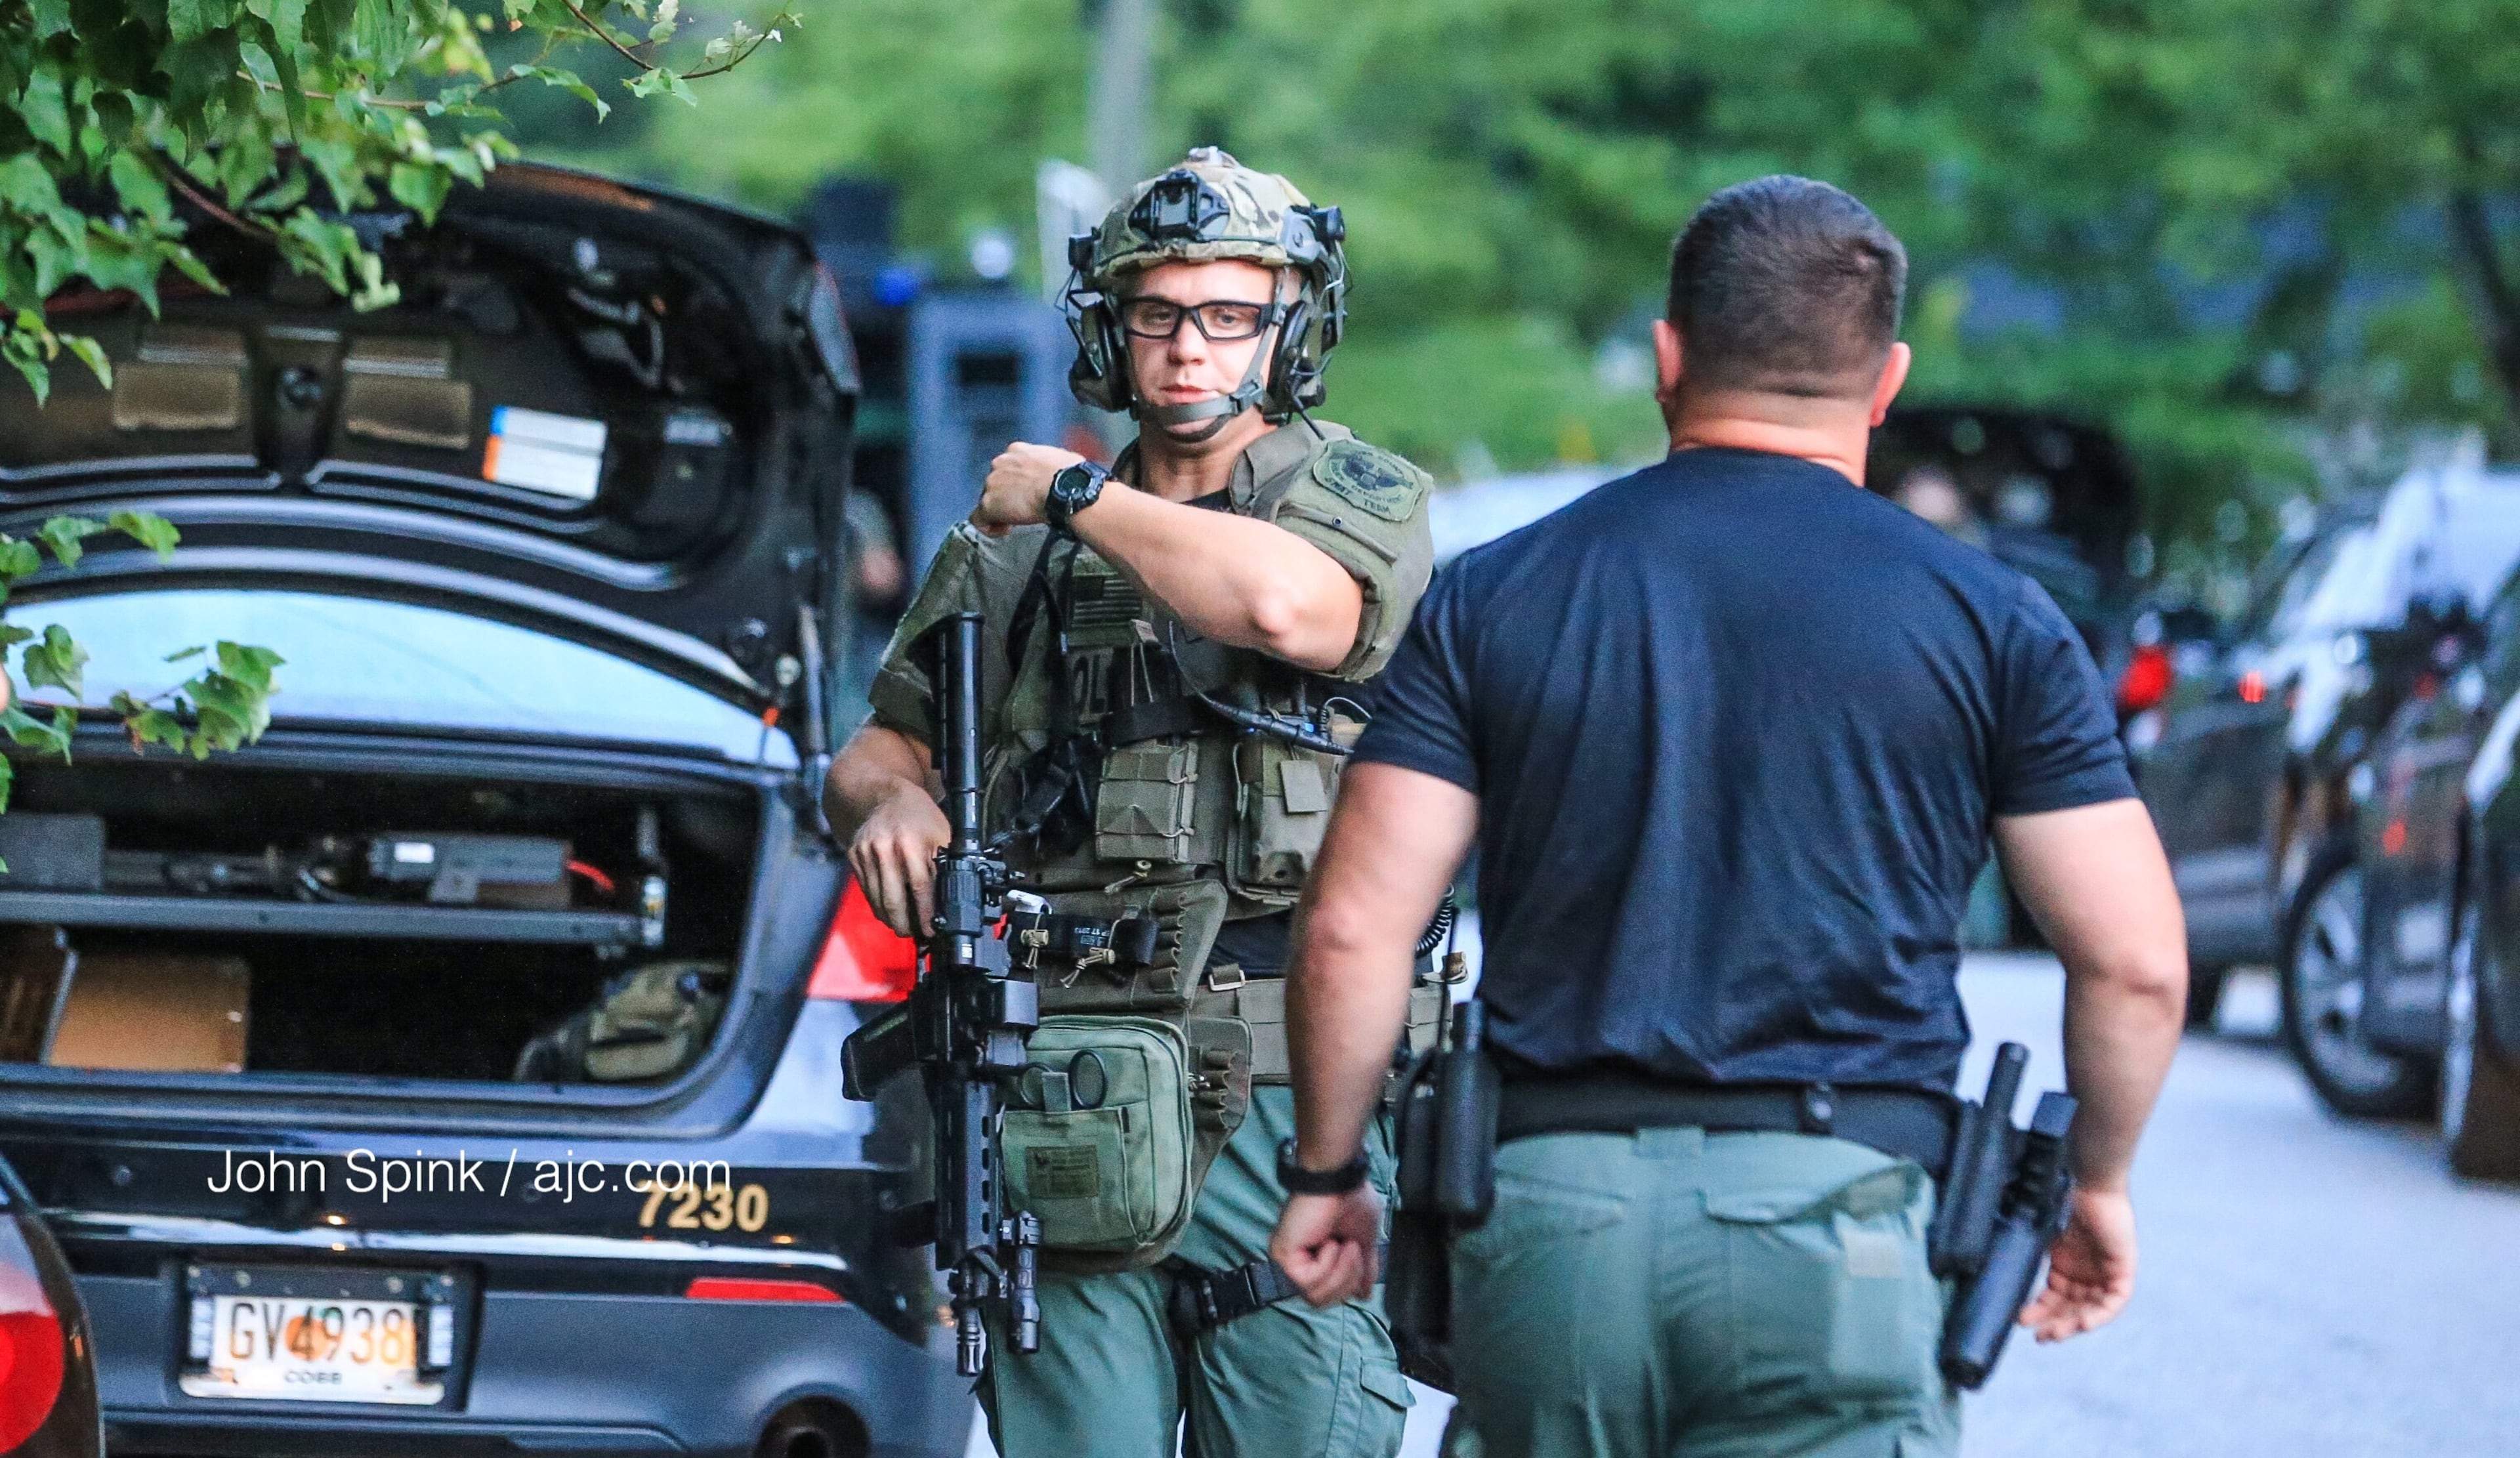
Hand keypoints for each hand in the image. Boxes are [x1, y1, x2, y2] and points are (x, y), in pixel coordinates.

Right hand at [846, 782, 950, 935]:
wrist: (884, 796)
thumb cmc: (919, 817)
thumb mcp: (941, 835)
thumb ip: (945, 864)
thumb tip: (950, 901)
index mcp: (912, 842)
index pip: (921, 887)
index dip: (926, 914)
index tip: (931, 929)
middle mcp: (886, 848)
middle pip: (894, 899)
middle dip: (905, 924)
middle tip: (914, 934)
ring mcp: (866, 852)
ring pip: (877, 899)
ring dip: (890, 918)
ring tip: (902, 926)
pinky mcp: (854, 856)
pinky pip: (866, 891)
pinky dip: (877, 905)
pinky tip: (888, 911)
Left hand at [975, 442, 1085, 537]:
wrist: (1064, 488)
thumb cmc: (1071, 475)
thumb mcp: (1062, 459)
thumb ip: (1051, 463)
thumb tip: (1060, 470)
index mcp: (1017, 451)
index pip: (1009, 466)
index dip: (1017, 481)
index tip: (1028, 492)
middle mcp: (1000, 463)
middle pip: (996, 482)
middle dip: (1007, 495)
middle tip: (1023, 507)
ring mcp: (991, 483)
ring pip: (987, 499)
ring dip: (1000, 510)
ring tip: (1017, 521)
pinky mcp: (988, 504)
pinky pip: (979, 519)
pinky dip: (989, 527)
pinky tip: (1004, 530)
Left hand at [1269, 1187, 1384, 1307]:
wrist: (1339, 1180)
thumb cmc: (1350, 1200)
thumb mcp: (1364, 1240)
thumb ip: (1363, 1268)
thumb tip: (1365, 1293)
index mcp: (1311, 1260)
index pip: (1326, 1296)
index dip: (1348, 1285)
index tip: (1359, 1259)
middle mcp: (1295, 1264)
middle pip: (1321, 1301)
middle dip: (1347, 1280)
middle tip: (1352, 1249)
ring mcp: (1286, 1262)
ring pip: (1315, 1296)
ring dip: (1340, 1270)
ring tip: (1344, 1244)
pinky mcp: (1284, 1257)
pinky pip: (1309, 1281)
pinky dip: (1328, 1263)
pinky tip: (1329, 1241)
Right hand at [2021, 1185, 2137, 1341]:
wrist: (2083, 1179)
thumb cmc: (2056, 1198)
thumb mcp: (2036, 1234)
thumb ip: (2022, 1253)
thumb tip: (1988, 1271)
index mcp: (2066, 1263)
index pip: (2055, 1296)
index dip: (2040, 1312)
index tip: (2021, 1322)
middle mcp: (2086, 1270)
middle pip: (2072, 1307)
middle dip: (2055, 1324)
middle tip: (2038, 1336)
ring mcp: (2105, 1270)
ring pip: (2092, 1309)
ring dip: (2073, 1324)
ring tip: (2053, 1334)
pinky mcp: (2123, 1268)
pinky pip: (2114, 1301)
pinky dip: (2099, 1315)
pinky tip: (2081, 1323)